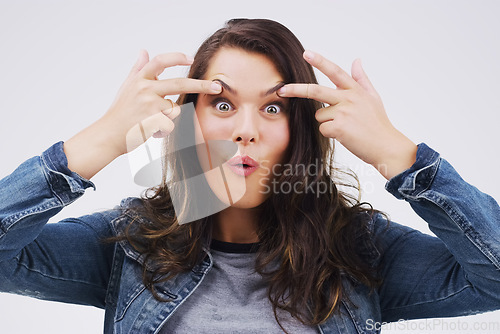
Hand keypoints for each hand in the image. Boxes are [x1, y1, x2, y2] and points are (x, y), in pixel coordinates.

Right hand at [104, 50, 221, 154]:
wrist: (109, 135)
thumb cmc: (120, 112)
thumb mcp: (126, 87)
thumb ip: (138, 69)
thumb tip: (144, 51)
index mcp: (139, 79)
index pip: (160, 61)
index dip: (177, 58)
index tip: (191, 58)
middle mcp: (144, 89)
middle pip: (179, 84)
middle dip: (201, 85)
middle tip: (218, 87)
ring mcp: (149, 105)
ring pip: (175, 108)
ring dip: (169, 117)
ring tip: (152, 121)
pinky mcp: (153, 121)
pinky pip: (171, 124)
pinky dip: (164, 129)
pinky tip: (151, 130)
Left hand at [277, 50, 416, 179]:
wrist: (386, 146)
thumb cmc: (378, 124)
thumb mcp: (373, 97)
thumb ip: (362, 79)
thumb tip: (357, 60)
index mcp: (355, 90)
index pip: (335, 71)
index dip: (320, 61)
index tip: (306, 53)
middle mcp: (349, 98)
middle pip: (315, 91)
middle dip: (296, 90)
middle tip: (282, 90)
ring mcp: (343, 112)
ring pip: (319, 115)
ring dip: (327, 123)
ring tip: (345, 128)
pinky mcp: (339, 126)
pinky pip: (323, 128)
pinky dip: (330, 134)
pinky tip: (345, 136)